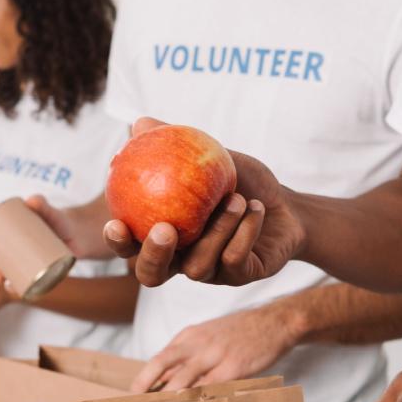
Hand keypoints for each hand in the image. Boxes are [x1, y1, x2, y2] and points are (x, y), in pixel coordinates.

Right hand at [0, 194, 110, 285]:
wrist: (80, 234)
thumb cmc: (60, 220)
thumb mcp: (49, 212)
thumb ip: (41, 204)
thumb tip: (31, 200)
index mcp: (9, 238)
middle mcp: (15, 253)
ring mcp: (26, 265)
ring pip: (5, 274)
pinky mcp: (38, 274)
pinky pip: (23, 284)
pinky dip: (16, 288)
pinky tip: (12, 290)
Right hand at [104, 117, 304, 287]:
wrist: (286, 206)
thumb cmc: (240, 181)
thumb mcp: (209, 157)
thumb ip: (173, 144)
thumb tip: (139, 123)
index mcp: (164, 234)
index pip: (130, 246)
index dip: (117, 242)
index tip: (116, 223)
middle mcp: (181, 258)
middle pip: (152, 274)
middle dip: (153, 255)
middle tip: (166, 228)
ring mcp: (210, 272)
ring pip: (199, 266)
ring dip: (217, 230)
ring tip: (235, 199)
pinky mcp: (239, 277)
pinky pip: (233, 261)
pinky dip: (244, 232)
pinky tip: (256, 209)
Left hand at [131, 303, 304, 392]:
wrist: (275, 322)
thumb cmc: (240, 333)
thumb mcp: (209, 335)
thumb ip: (189, 355)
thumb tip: (166, 382)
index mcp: (190, 335)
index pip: (160, 358)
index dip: (144, 377)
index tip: (133, 395)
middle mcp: (198, 343)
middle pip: (162, 363)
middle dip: (145, 385)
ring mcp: (215, 355)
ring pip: (183, 379)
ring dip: (168, 399)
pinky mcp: (234, 367)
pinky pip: (211, 388)